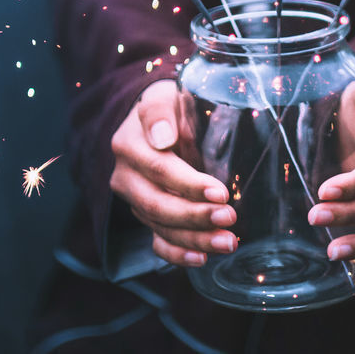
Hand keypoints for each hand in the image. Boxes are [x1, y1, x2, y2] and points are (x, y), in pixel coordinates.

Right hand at [109, 79, 237, 266]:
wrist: (158, 120)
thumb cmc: (168, 106)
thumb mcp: (164, 96)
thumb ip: (159, 112)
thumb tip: (161, 137)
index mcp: (129, 145)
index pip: (159, 169)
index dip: (189, 184)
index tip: (220, 192)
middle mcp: (126, 176)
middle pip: (158, 204)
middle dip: (195, 216)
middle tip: (229, 219)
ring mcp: (134, 200)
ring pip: (161, 227)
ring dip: (194, 239)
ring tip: (228, 242)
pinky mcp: (145, 216)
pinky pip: (157, 242)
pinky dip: (177, 254)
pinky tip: (201, 258)